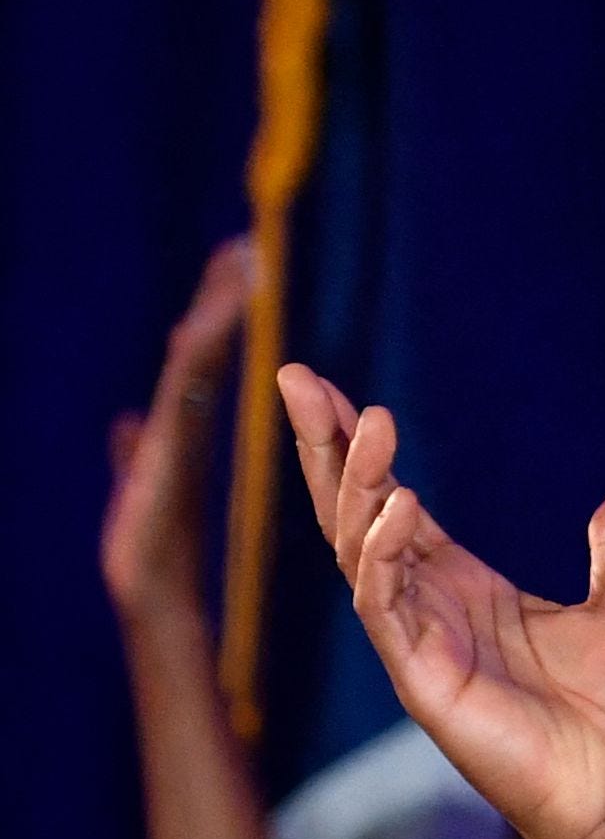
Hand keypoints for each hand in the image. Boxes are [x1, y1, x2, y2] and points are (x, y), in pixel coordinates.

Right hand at [101, 241, 256, 626]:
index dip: (220, 312)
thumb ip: (137, 450)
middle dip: (218, 297)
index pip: (206, 355)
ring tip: (239, 269)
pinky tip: (209, 329)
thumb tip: (127, 422)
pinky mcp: (164, 456)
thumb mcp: (154, 485)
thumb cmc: (151, 548)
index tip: (241, 265)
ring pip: (193, 362)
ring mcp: (169, 435)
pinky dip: (196, 361)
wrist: (150, 592)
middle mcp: (177, 422)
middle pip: (200, 347)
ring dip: (215, 315)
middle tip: (244, 246)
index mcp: (186, 424)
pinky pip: (184, 398)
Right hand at [276, 366, 604, 838]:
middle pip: (354, 512)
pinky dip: (385, 554)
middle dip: (324, 448)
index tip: (331, 389)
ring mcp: (417, 640)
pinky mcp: (421, 677)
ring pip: (359, 548)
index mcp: (464, 586)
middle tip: (296, 378)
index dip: (361, 448)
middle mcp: (428, 606)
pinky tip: (396, 505)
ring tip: (363, 422)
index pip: (391, 503)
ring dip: (356, 485)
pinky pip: (385, 606)